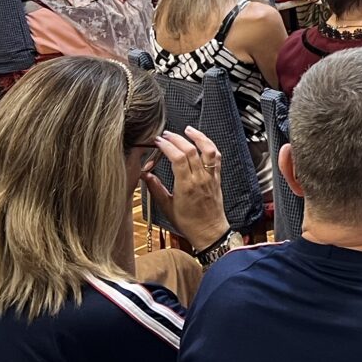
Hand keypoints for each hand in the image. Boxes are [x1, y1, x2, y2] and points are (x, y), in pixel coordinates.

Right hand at [143, 128, 228, 249]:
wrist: (209, 231)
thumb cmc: (188, 222)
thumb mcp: (166, 207)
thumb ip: (155, 188)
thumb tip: (145, 175)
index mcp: (186, 186)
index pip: (177, 158)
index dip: (167, 146)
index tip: (158, 141)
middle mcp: (200, 178)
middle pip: (190, 151)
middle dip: (177, 139)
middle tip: (165, 135)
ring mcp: (210, 177)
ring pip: (207, 150)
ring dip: (198, 137)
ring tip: (187, 130)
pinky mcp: (217, 177)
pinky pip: (216, 157)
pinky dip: (209, 146)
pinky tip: (202, 141)